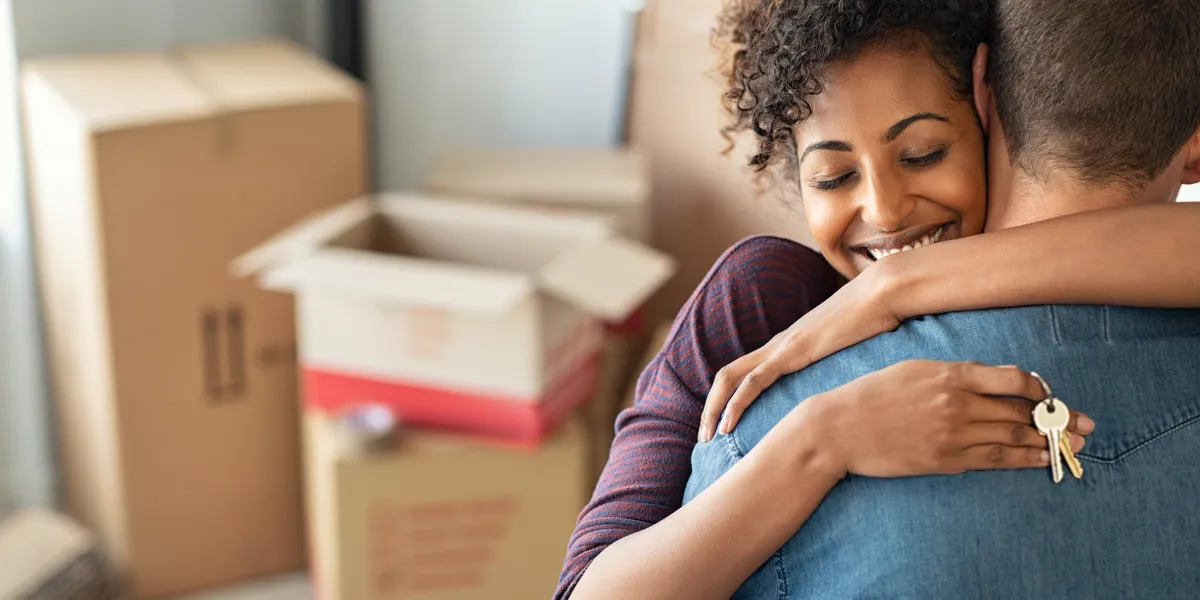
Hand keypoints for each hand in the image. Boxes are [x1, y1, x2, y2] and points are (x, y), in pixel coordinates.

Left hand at [701, 267, 901, 441]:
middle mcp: (778, 345)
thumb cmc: (877, 320)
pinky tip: (727, 425)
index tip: (724, 427)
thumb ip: (844, 367)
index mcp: (789, 346)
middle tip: (704, 437)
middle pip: (728, 375)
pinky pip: (754, 380)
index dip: (729, 398)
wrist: (884, 293)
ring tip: (707, 437)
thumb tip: (855, 392)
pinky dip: (736, 403)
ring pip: (731, 378)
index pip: (745, 373)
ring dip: (714, 408)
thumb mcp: (855, 351)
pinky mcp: (792, 351)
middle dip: (710, 407)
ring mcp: (783, 346)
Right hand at [802, 360, 1094, 477]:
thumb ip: (954, 373)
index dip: (1040, 388)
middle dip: (1058, 418)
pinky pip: (994, 460)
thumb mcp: (914, 368)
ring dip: (1048, 441)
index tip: (1050, 394)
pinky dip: (1022, 460)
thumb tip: (991, 381)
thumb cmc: (872, 394)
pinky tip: (1041, 460)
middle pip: (1021, 411)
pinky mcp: (945, 460)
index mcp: (950, 374)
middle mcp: (957, 403)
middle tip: (1085, 424)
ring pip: (1014, 437)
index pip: (1013, 379)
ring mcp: (952, 434)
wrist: (839, 428)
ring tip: (1074, 444)